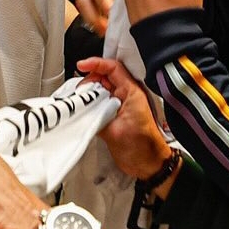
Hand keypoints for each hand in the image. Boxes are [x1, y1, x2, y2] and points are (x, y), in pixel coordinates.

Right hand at [78, 57, 173, 183]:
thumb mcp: (115, 130)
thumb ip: (97, 115)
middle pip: (104, 76)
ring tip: (80, 101)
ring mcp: (120, 105)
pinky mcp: (114, 114)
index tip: (82, 66)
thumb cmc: (142, 148)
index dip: (96, 63)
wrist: (149, 165)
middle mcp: (126, 96)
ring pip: (100, 89)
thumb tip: (82, 107)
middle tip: (80, 92)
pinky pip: (99, 102)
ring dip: (88, 92)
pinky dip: (89, 103)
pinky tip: (83, 109)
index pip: (113, 68)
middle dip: (89, 80)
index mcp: (131, 93)